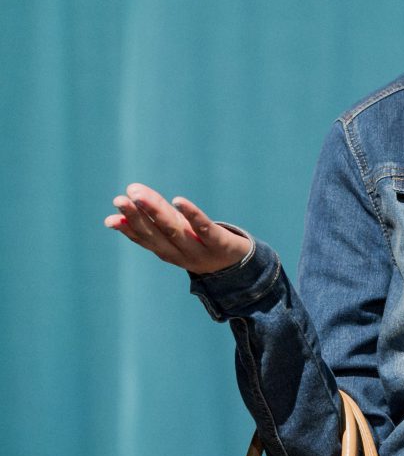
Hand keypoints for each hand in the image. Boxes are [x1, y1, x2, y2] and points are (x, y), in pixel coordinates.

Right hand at [104, 183, 252, 274]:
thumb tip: (130, 189)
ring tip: (140, 196)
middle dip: (136, 217)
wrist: (239, 266)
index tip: (111, 215)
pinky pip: (204, 228)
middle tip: (120, 200)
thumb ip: (156, 212)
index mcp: (167, 251)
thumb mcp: (178, 228)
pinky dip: (191, 215)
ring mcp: (200, 250)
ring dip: (156, 212)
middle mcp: (180, 254)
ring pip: (174, 230)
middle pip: (155, 234)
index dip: (127, 227)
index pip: (144, 239)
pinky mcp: (220, 244)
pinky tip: (179, 201)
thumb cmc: (201, 243)